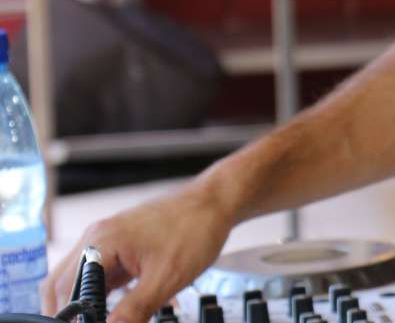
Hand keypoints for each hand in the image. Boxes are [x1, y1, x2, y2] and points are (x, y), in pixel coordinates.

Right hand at [41, 184, 232, 322]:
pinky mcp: (120, 243)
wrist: (216, 202)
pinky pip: (97, 271)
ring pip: (78, 277)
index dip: (69, 316)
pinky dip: (97, 291)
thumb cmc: (196, 229)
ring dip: (82, 301)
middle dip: (67, 311)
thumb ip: (135, 309)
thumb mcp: (167, 278)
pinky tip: (112, 307)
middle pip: (61, 283)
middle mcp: (97, 237)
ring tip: (100, 317)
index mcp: (101, 242)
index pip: (65, 290)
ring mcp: (107, 238)